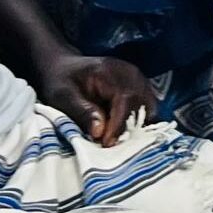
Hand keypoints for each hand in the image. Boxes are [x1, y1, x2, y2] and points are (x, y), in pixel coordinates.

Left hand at [36, 53, 155, 145]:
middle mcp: (132, 74)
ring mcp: (139, 81)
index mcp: (112, 72)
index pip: (125, 100)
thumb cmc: (62, 80)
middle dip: (130, 128)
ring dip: (138, 127)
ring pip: (150, 110)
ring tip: (118, 140)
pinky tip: (124, 133)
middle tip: (112, 145)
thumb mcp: (63, 96)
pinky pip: (149, 110)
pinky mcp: (141, 90)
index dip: (119, 124)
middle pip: (143, 105)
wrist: (65, 67)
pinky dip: (140, 124)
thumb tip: (100, 132)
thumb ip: (82, 112)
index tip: (107, 144)